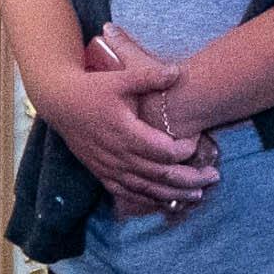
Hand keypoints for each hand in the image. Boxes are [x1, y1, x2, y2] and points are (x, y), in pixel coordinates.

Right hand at [31, 22, 216, 217]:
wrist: (60, 103)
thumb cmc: (93, 88)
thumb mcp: (120, 78)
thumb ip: (149, 76)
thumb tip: (178, 72)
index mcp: (125, 132)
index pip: (163, 151)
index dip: (185, 150)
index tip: (197, 142)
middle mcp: (118, 155)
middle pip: (161, 175)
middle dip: (190, 178)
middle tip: (213, 176)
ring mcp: (110, 168)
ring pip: (147, 190)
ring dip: (175, 194)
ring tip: (198, 194)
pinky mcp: (102, 175)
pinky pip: (129, 194)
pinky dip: (150, 201)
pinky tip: (167, 202)